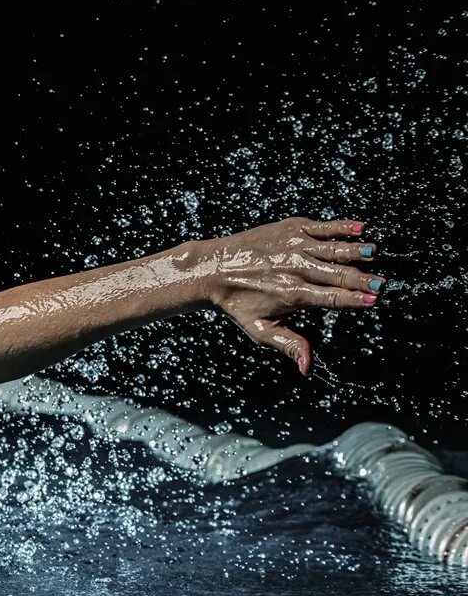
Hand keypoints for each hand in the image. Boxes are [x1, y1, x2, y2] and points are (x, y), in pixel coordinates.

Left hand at [195, 216, 379, 375]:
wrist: (211, 269)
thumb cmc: (237, 303)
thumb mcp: (260, 330)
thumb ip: (289, 345)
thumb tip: (308, 368)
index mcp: (292, 294)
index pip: (333, 298)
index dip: (356, 299)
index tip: (376, 300)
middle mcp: (295, 268)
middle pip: (338, 273)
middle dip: (363, 278)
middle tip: (383, 282)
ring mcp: (293, 246)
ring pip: (334, 248)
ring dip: (356, 251)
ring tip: (374, 253)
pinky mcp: (289, 228)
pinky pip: (322, 227)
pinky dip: (342, 227)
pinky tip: (361, 228)